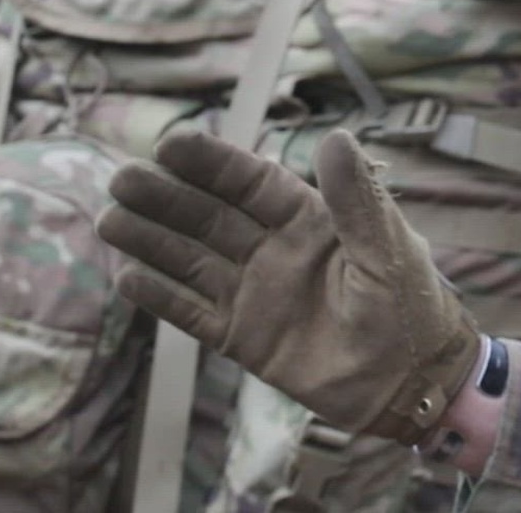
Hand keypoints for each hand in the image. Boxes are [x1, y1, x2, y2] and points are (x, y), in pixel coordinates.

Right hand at [97, 128, 480, 443]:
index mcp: (312, 222)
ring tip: (110, 220)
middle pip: (211, 217)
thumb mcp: (387, 249)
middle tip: (122, 178)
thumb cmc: (410, 309)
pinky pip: (193, 313)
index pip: (253, 183)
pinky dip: (162, 297)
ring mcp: (256, 294)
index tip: (171, 144)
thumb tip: (335, 136)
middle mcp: (276, 251)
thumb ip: (356, 199)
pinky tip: (127, 276)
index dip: (213, 164)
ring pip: (193, 261)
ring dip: (153, 240)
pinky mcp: (244, 338)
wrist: (410, 384)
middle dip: (168, 197)